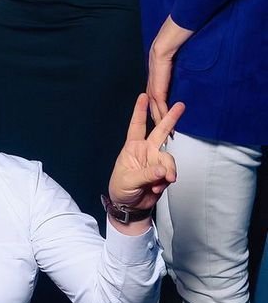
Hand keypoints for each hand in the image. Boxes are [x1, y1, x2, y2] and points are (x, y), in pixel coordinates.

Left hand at [107, 93, 184, 212]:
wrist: (130, 207)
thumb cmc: (121, 189)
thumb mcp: (128, 180)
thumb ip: (147, 174)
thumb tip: (163, 170)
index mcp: (132, 147)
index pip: (136, 126)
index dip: (139, 111)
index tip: (143, 95)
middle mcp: (146, 151)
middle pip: (160, 132)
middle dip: (170, 119)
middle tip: (180, 106)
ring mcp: (156, 161)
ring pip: (168, 159)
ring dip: (167, 171)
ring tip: (161, 182)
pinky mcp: (164, 173)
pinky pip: (170, 173)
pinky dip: (165, 181)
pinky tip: (157, 188)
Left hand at [146, 16, 192, 124]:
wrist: (174, 30)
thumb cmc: (179, 37)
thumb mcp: (179, 54)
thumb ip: (178, 63)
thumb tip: (186, 66)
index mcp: (156, 70)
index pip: (155, 93)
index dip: (158, 107)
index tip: (163, 119)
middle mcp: (152, 74)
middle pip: (152, 101)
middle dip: (158, 117)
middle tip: (165, 131)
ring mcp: (153, 75)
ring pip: (154, 102)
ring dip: (160, 117)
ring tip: (167, 130)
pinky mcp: (158, 76)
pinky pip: (159, 96)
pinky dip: (163, 108)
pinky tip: (166, 118)